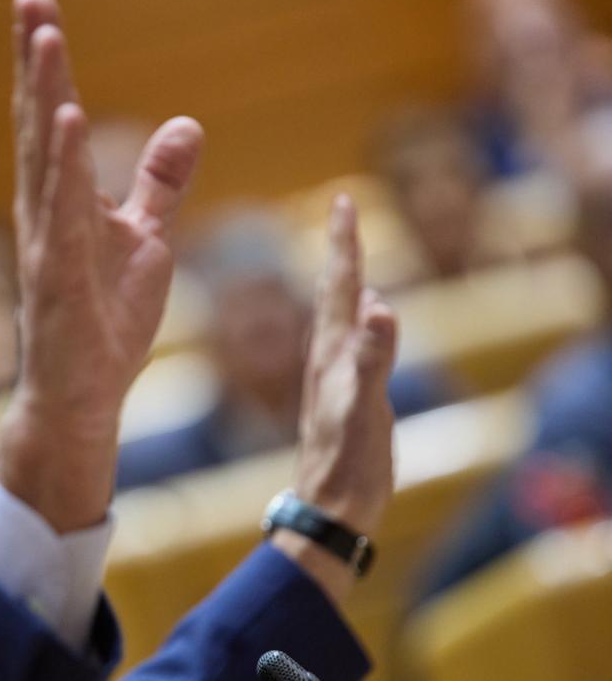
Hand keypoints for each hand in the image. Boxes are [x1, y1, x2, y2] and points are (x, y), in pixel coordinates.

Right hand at [0, 0, 203, 533]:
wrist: (85, 396)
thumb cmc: (105, 322)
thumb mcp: (147, 240)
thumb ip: (160, 183)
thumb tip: (186, 124)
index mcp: (64, 201)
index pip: (57, 120)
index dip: (49, 67)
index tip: (42, 10)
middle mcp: (46, 213)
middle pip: (40, 123)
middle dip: (35, 61)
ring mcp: (48, 244)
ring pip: (45, 158)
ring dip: (45, 94)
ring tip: (43, 37)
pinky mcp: (60, 280)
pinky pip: (64, 214)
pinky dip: (66, 166)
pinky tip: (69, 120)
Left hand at [275, 194, 397, 602]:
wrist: (328, 505)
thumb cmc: (347, 459)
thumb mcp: (366, 406)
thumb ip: (372, 357)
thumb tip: (378, 305)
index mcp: (330, 351)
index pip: (338, 285)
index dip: (344, 242)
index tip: (343, 200)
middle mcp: (326, 356)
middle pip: (334, 291)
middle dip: (343, 250)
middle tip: (344, 211)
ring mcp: (332, 376)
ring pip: (337, 316)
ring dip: (345, 281)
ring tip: (348, 258)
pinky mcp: (343, 396)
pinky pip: (348, 344)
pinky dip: (354, 321)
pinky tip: (359, 325)